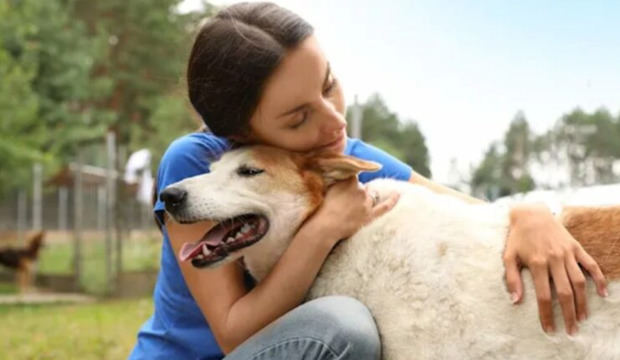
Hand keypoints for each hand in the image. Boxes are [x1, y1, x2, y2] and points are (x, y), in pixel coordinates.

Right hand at [307, 178, 399, 245]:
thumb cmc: (321, 209)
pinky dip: (392, 200)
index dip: (349, 181)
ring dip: (364, 198)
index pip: (353, 175)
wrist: (325, 226)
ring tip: (354, 206)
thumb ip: (336, 181)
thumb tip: (341, 176)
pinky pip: (385, 206)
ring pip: (369, 195)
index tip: (345, 185)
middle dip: (354, 192)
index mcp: (349, 180)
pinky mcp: (370, 215)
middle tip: (343, 202)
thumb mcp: (326, 188)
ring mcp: (366, 202)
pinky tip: (398, 194)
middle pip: (361, 187)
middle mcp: (360, 189)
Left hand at [503, 203, 607, 334]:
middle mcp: (554, 259)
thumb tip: (515, 301)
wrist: (531, 214)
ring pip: (579, 282)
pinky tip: (603, 293)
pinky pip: (591, 264)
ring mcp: (567, 253)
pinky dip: (599, 279)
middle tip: (572, 331)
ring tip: (583, 318)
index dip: (547, 314)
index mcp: (537, 263)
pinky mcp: (576, 247)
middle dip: (568, 314)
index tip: (549, 329)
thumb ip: (512, 279)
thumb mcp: (508, 256)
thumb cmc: (517, 237)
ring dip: (583, 302)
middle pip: (564, 292)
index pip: (543, 295)